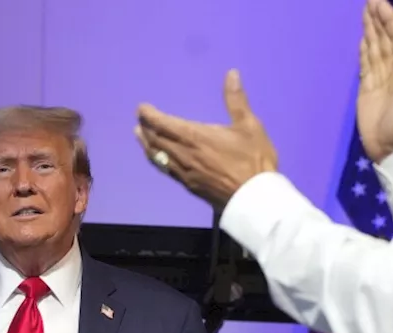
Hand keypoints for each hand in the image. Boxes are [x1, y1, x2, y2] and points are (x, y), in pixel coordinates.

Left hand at [134, 69, 278, 207]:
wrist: (254, 198)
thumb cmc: (254, 160)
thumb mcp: (249, 125)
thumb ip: (236, 100)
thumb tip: (232, 73)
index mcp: (195, 137)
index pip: (164, 124)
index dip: (150, 115)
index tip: (141, 108)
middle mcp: (184, 154)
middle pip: (156, 140)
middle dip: (145, 128)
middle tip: (139, 119)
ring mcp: (184, 172)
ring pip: (157, 156)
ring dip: (146, 144)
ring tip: (138, 135)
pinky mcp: (188, 185)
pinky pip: (165, 169)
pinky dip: (156, 159)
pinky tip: (157, 158)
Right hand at [356, 0, 392, 162]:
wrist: (391, 148)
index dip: (389, 20)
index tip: (380, 3)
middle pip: (385, 38)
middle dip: (378, 18)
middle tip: (370, 0)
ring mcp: (380, 77)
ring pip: (375, 47)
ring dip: (371, 29)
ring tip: (366, 11)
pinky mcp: (368, 87)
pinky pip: (366, 62)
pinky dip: (364, 49)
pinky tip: (364, 38)